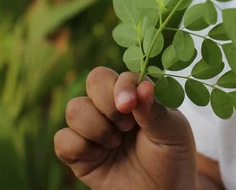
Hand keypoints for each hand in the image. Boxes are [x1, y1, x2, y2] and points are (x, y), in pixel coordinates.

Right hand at [54, 67, 198, 189]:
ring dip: (95, 127)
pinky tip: (98, 156)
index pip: (120, 76)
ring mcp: (94, 129)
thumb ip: (156, 110)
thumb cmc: (172, 159)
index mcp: (137, 96)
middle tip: (126, 127)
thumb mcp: (174, 133)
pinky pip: (61, 139)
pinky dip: (78, 147)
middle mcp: (112, 107)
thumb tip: (143, 85)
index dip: (121, 87)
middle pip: (94, 80)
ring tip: (115, 144)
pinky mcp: (78, 154)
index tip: (129, 106)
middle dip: (107, 104)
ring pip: (74, 108)